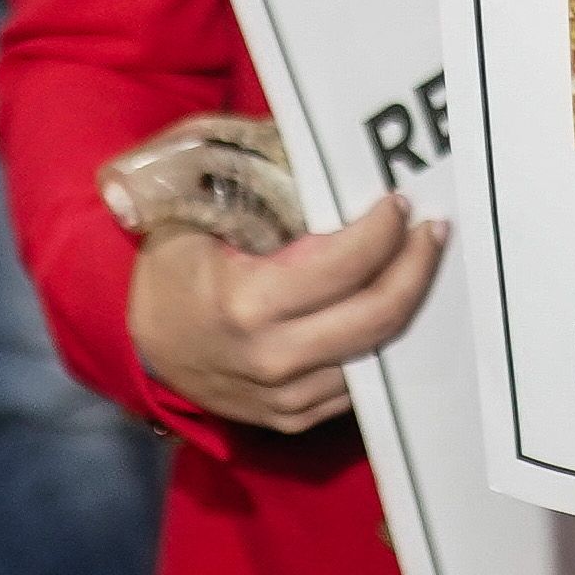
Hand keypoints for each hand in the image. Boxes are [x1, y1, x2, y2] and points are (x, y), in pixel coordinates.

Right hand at [126, 193, 444, 431]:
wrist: (142, 349)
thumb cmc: (172, 272)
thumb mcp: (197, 221)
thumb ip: (254, 193)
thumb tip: (317, 156)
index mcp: (247, 304)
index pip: (345, 266)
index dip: (383, 231)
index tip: (399, 203)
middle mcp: (273, 357)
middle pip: (378, 315)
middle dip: (417, 267)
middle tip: (432, 230)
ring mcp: (286, 397)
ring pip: (377, 351)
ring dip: (407, 302)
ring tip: (418, 260)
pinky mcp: (295, 418)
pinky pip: (360, 380)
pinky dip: (381, 339)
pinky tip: (389, 302)